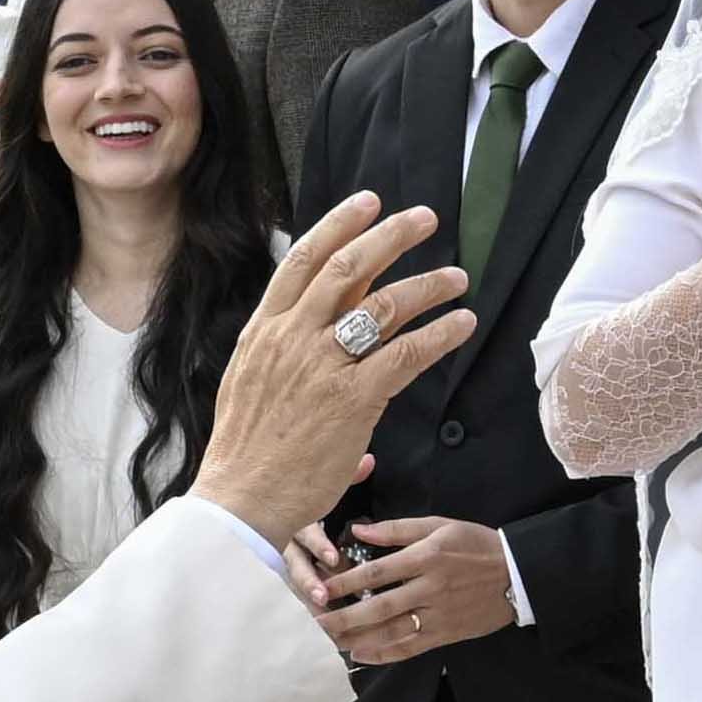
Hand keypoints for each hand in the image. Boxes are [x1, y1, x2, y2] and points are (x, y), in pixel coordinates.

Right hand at [194, 193, 473, 538]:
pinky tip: (461, 323)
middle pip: (349, 267)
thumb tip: (321, 349)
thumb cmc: (246, 451)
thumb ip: (286, 356)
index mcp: (264, 330)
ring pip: (384, 305)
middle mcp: (292, 337)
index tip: (368, 202)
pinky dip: (439, 333)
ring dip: (428, 285)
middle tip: (425, 218)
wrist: (240, 499)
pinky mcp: (353, 399)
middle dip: (392, 236)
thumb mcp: (251, 384)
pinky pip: (406, 354)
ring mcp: (322, 366)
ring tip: (457, 278)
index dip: (340, 224)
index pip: (303, 259)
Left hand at [313, 512, 517, 665]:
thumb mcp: (439, 525)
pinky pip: (411, 647)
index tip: (322, 589)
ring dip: (359, 638)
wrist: (517, 573)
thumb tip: (358, 531)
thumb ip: (397, 530)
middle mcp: (431, 588)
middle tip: (317, 622)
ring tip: (332, 641)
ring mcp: (439, 614)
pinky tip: (362, 655)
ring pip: (393, 631)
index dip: (346, 582)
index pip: (378, 572)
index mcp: (427, 557)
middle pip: (380, 607)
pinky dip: (385, 653)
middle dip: (345, 616)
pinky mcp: (447, 633)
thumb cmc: (476, 544)